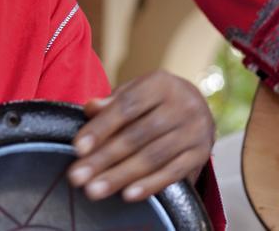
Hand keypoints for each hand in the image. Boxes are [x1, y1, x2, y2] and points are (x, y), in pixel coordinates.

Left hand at [67, 70, 214, 201]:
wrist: (198, 108)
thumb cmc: (156, 102)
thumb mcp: (136, 93)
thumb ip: (113, 102)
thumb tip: (90, 108)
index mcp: (162, 84)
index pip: (127, 106)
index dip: (101, 127)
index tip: (78, 148)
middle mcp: (183, 104)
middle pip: (138, 134)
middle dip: (105, 158)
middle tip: (78, 177)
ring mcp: (195, 130)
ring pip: (153, 156)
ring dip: (121, 175)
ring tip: (95, 189)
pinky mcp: (201, 153)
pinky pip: (173, 173)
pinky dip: (150, 185)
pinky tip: (128, 194)